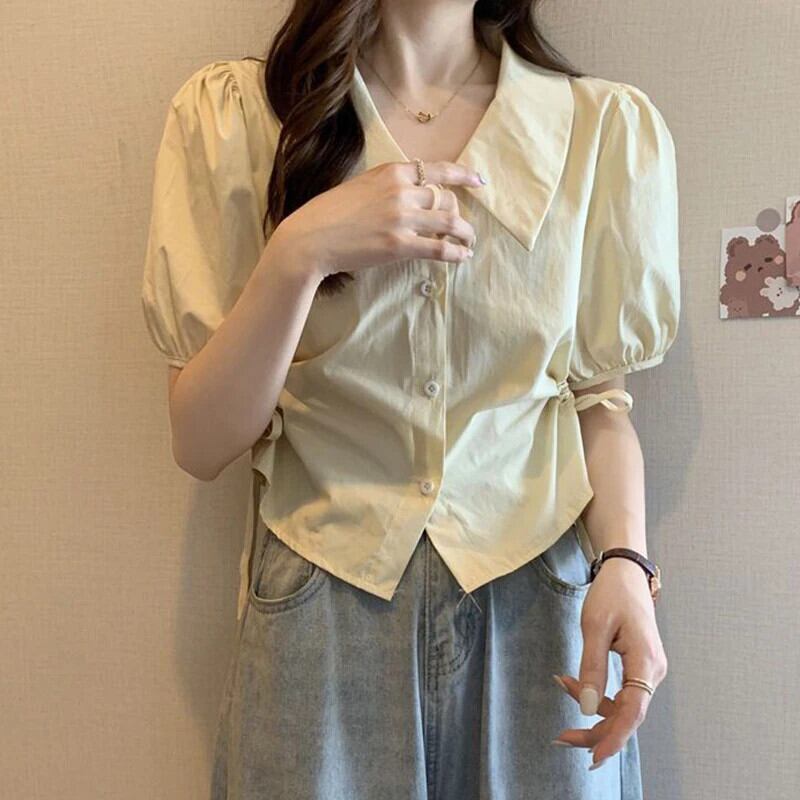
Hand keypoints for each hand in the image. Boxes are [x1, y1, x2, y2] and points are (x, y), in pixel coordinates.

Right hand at [276, 160, 482, 279]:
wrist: (311, 238)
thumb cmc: (329, 213)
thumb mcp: (361, 185)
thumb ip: (388, 186)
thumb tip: (412, 194)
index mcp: (392, 172)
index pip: (438, 170)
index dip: (463, 175)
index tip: (478, 181)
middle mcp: (402, 191)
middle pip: (446, 199)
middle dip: (459, 215)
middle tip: (463, 228)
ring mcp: (402, 219)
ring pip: (449, 223)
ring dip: (465, 234)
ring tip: (469, 243)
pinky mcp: (399, 245)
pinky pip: (439, 248)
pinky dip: (456, 252)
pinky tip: (463, 257)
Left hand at [551, 557, 667, 769]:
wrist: (625, 573)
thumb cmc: (611, 594)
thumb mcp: (594, 626)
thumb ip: (591, 667)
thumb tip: (585, 707)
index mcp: (646, 662)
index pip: (633, 712)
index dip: (614, 737)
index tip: (594, 757)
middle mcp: (654, 672)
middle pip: (627, 715)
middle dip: (595, 729)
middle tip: (560, 738)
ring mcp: (649, 671)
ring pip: (622, 706)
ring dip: (592, 708)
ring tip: (559, 684)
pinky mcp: (640, 667)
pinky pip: (620, 692)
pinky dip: (596, 693)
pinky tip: (570, 682)